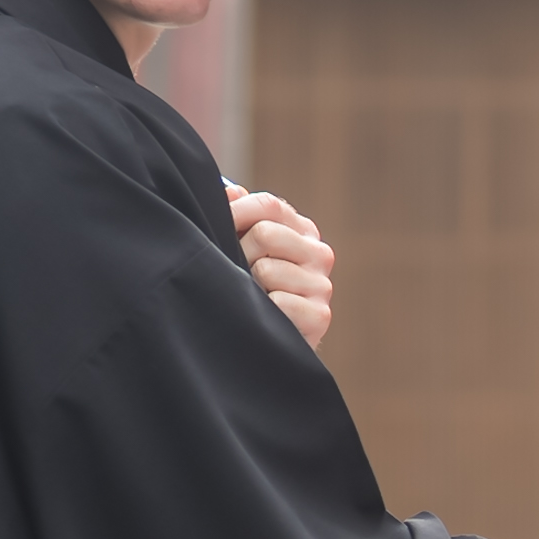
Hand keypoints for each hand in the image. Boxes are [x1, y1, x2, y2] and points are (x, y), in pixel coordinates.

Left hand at [226, 186, 334, 347]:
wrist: (266, 347)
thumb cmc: (251, 290)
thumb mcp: (243, 248)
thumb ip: (238, 216)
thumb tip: (230, 191)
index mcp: (302, 231)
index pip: (268, 206)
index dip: (234, 213)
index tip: (215, 226)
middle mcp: (320, 253)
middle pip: (265, 233)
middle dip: (240, 253)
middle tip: (235, 272)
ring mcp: (323, 285)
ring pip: (267, 269)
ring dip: (249, 286)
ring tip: (250, 297)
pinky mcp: (320, 316)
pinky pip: (278, 302)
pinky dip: (262, 311)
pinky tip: (263, 317)